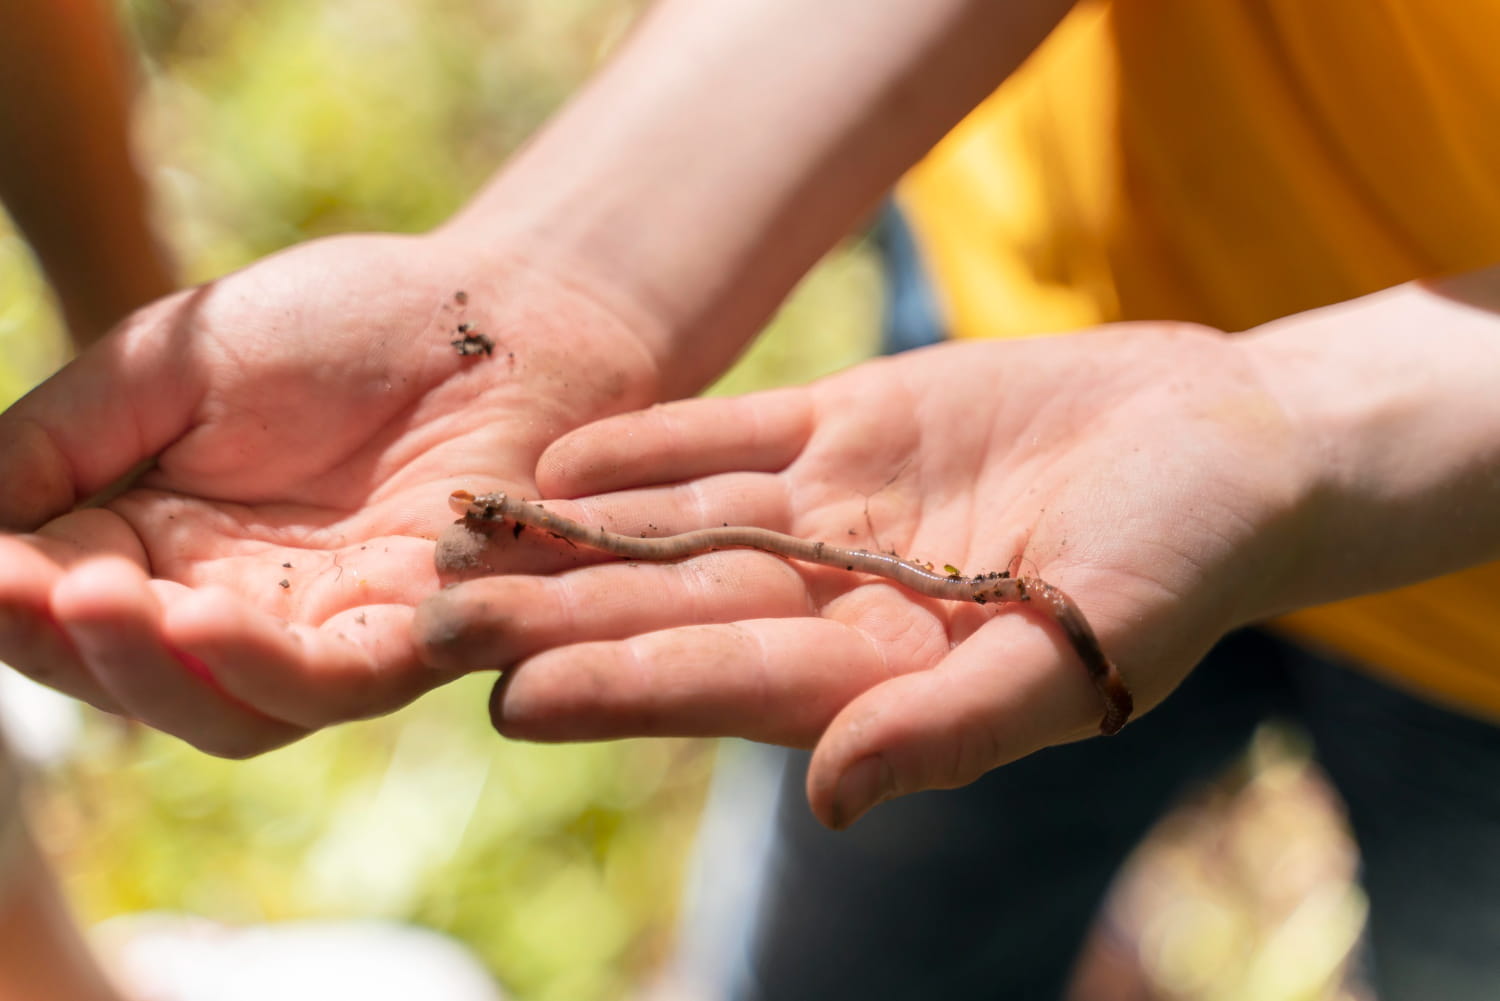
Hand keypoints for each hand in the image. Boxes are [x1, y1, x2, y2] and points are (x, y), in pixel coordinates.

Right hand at [0, 231, 663, 755]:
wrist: (502, 308)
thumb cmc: (345, 322)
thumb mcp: (173, 363)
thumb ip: (67, 438)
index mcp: (165, 542)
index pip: (61, 600)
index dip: (9, 596)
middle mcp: (240, 607)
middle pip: (134, 673)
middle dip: (66, 642)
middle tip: (26, 585)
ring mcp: (331, 630)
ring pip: (228, 705)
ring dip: (154, 668)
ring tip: (103, 599)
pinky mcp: (420, 630)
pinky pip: (339, 680)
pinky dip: (265, 664)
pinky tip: (206, 616)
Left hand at [416, 323, 1313, 826]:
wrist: (1224, 444)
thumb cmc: (1181, 564)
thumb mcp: (1086, 651)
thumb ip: (958, 727)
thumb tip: (837, 804)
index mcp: (882, 674)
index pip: (727, 683)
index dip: (622, 687)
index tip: (512, 698)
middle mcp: (837, 599)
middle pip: (674, 607)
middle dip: (557, 617)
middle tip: (434, 623)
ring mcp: (837, 511)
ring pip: (682, 523)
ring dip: (577, 529)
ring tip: (468, 532)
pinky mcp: (852, 425)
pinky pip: (734, 437)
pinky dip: (653, 442)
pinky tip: (564, 453)